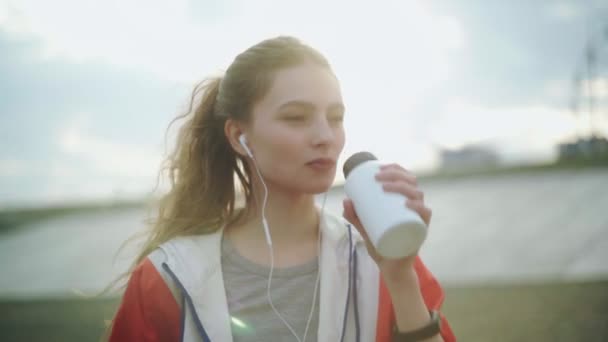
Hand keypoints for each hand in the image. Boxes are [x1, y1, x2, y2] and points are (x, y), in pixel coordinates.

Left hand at [342, 163, 431, 283]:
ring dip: (403, 187)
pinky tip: (408, 203)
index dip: (396, 168)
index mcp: (406, 202)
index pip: (406, 179)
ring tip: (385, 187)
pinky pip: (425, 215)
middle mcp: (415, 208)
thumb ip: (355, 217)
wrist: (390, 269)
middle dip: (395, 175)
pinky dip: (418, 207)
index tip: (380, 167)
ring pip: (418, 195)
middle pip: (411, 183)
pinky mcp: (420, 231)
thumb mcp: (365, 228)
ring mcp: (418, 219)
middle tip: (377, 177)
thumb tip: (346, 200)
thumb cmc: (381, 245)